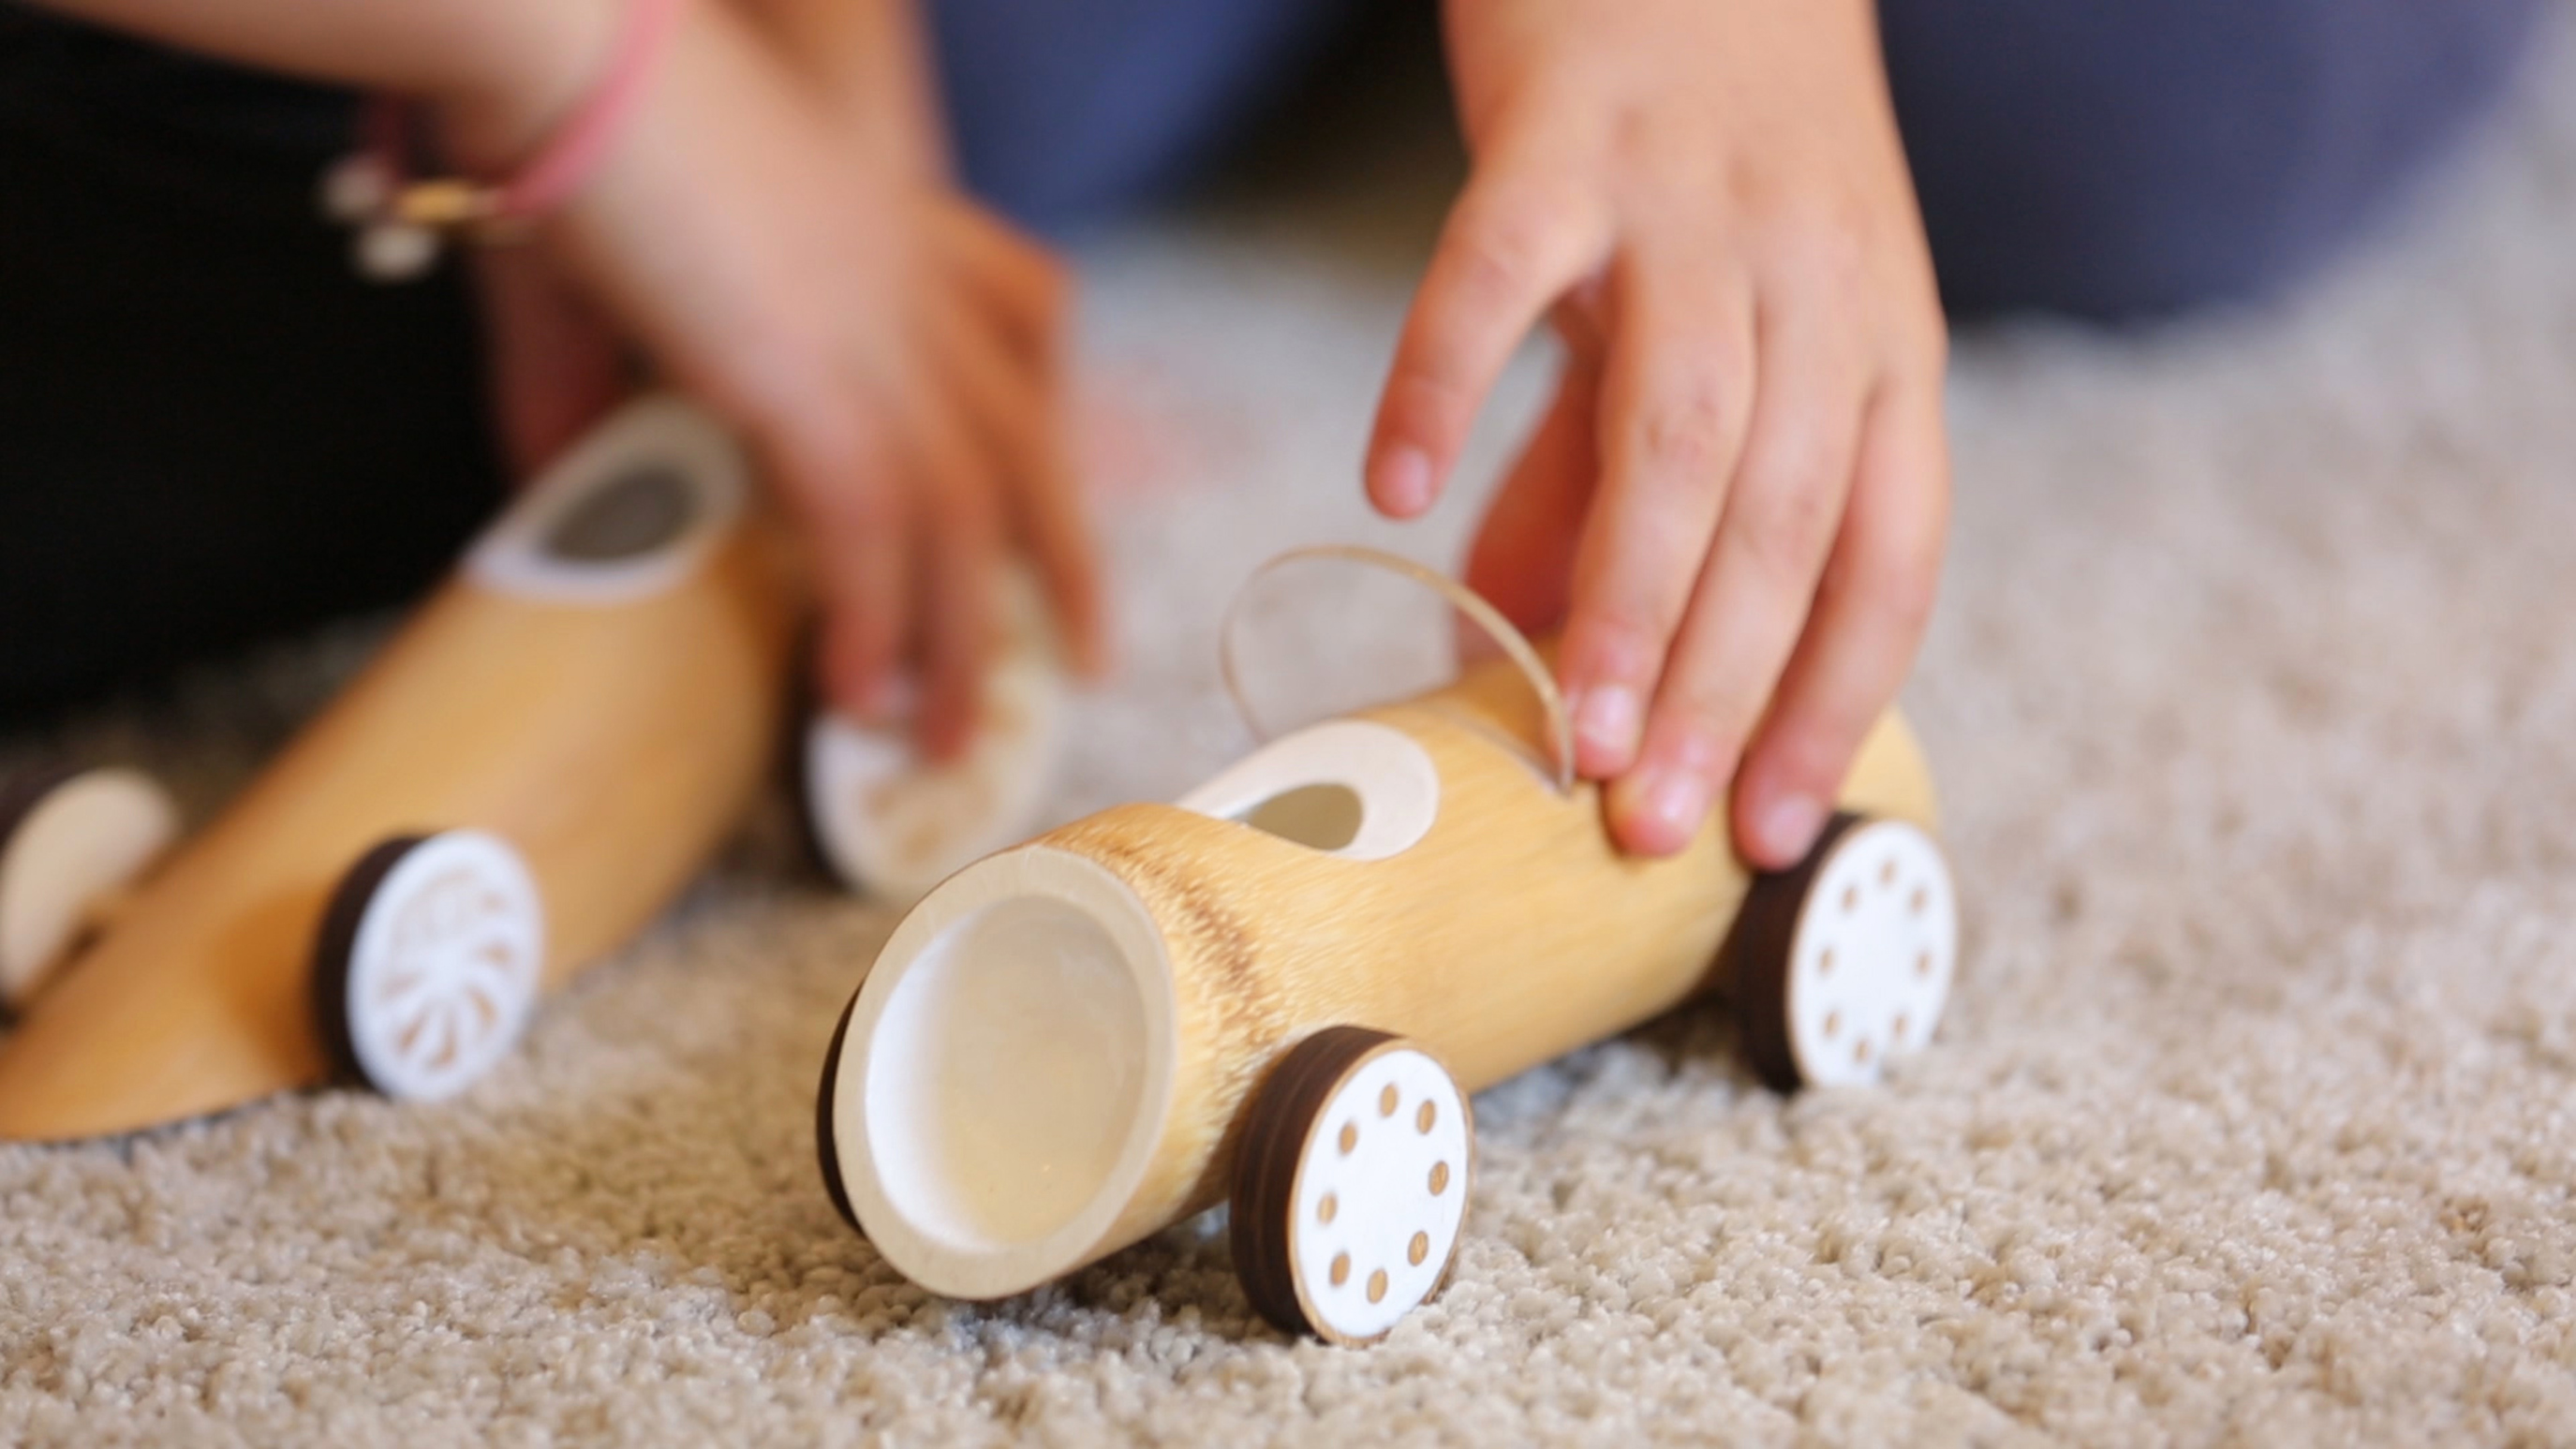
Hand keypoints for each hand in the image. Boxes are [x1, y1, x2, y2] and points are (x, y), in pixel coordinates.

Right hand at [455, 0, 1101, 759]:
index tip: (1055, 481)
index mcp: (884, 219)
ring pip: (964, 514)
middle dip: (1065, 557)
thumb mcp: (597, 264)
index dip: (1047, 403)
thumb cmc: (556, 113)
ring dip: (963, 640)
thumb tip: (554, 480)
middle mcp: (905, 278)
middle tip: (1086, 654)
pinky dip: (871, 624)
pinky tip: (854, 694)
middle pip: (1028, 436)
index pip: (1022, 312)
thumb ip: (583, 387)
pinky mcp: (809, 377)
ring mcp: (871, 329)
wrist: (551, 39)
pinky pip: (873, 533)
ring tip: (950, 739)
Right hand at [1364, 0, 1950, 866]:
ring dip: (1625, 596)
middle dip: (1718, 691)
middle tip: (1645, 824)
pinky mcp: (1568, 134)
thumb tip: (1519, 645)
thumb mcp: (1722, 326)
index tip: (1758, 835)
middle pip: (1786, 522)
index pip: (1888, 559)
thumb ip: (1617, 484)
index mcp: (1883, 346)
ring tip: (1566, 731)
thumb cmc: (1709, 156)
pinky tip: (1399, 491)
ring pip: (1681, 432)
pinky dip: (1447, 382)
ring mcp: (1696, 205)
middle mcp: (1818, 283)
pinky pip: (1501, 271)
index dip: (1828, 705)